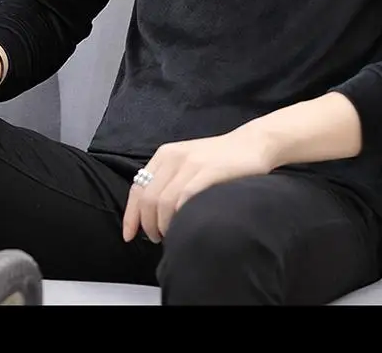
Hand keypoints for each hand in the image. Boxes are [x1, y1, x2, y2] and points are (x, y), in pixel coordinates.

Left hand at [122, 129, 274, 243]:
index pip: (137, 189)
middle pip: (148, 199)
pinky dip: (180, 217)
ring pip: (163, 202)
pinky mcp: (208, 172)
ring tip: (170, 235)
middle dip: (148, 225)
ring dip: (163, 225)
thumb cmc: (221, 158)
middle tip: (156, 238)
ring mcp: (191, 164)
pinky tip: (185, 225)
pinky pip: (184, 200)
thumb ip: (169, 179)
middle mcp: (174, 157)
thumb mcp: (188, 161)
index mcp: (165, 154)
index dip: (131, 215)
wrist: (253, 144)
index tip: (129, 235)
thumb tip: (150, 212)